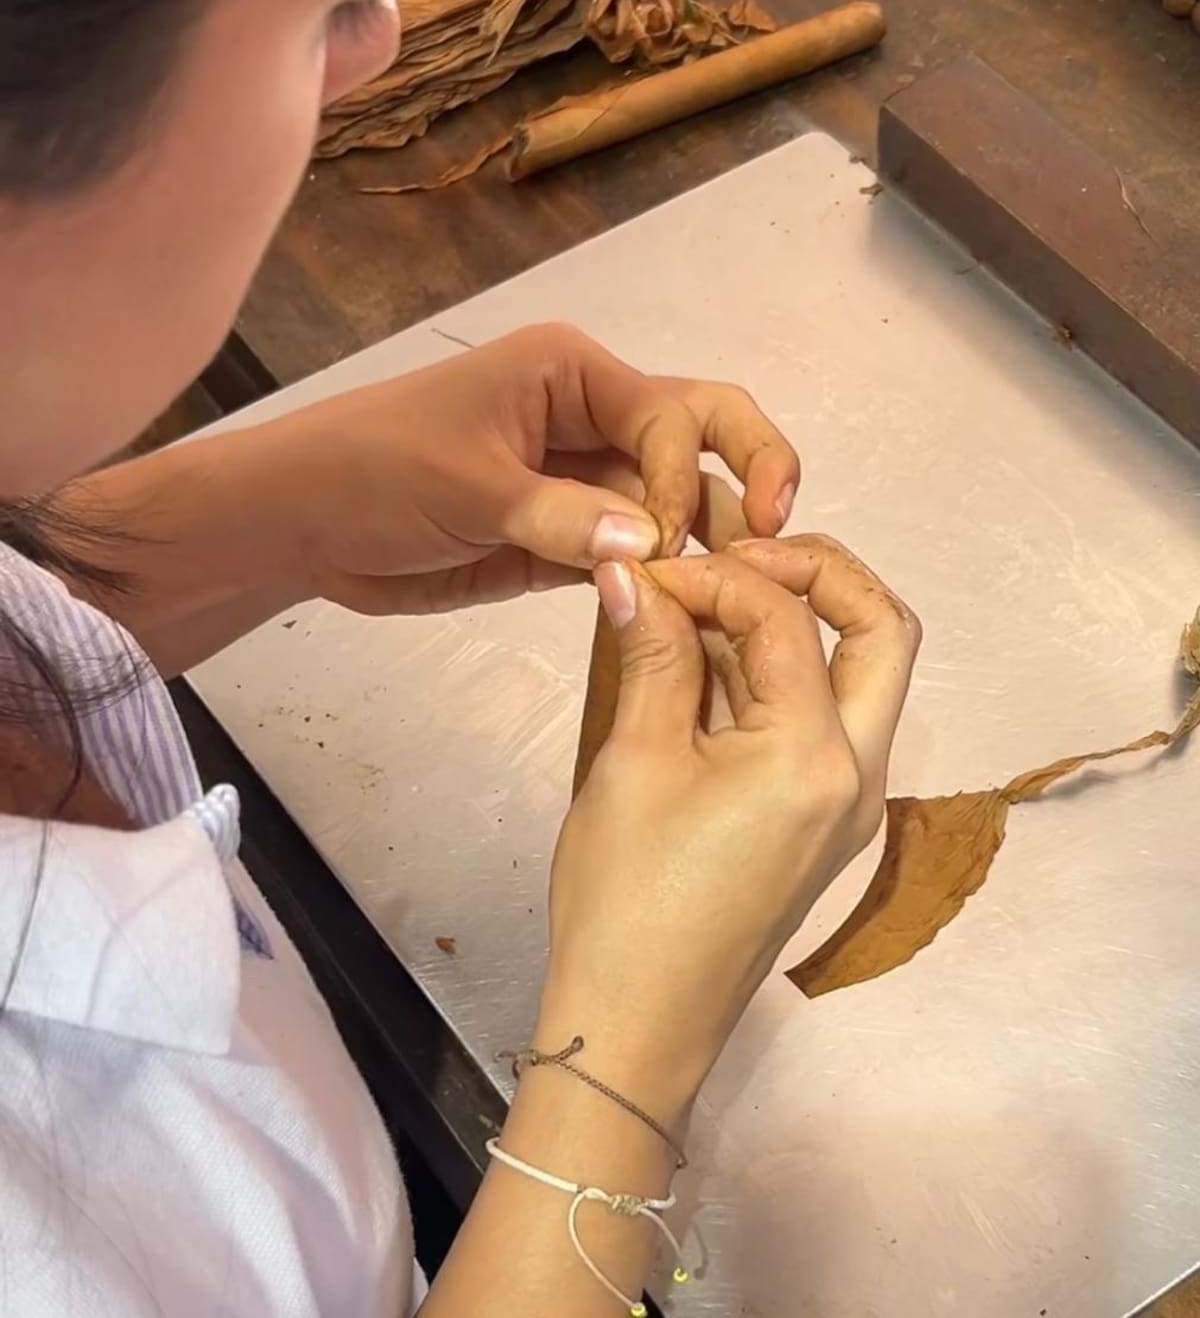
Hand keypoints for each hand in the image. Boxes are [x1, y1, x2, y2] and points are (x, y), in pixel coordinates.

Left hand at [253, 323, 798, 613]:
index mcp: (573, 375)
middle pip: (700, 438)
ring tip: (742, 597)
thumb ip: (560, 516)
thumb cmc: (373, 470)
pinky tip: (692, 614)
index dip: (687, 476)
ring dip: (710, 542)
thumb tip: (652, 545)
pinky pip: (636, 555)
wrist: (301, 523)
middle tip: (778, 540)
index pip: (672, 414)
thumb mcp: (466, 485)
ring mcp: (584, 483)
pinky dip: (666, 581)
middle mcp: (593, 420)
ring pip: (677, 504)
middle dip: (747, 478)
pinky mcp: (567, 541)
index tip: (669, 541)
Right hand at [537, 537, 919, 1117]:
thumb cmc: (627, 899)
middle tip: (735, 555)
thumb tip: (631, 572)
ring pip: (863, 673)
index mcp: (816, 757)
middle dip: (817, 572)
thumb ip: (650, 653)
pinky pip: (827, 719)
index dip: (714, 575)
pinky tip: (710, 663)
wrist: (639, 1023)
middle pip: (882, 630)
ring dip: (799, 621)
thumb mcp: (633, 762)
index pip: (786, 618)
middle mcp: (860, 773)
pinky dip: (782, 674)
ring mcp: (851, 801)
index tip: (648, 574)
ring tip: (707, 603)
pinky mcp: (825, 821)